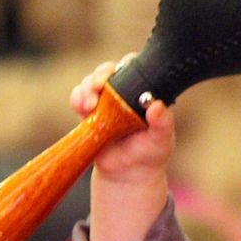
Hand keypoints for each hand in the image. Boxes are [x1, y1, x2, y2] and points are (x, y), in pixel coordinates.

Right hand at [71, 54, 175, 185]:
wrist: (128, 174)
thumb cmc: (150, 154)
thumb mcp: (162, 140)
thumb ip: (163, 123)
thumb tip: (156, 106)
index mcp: (144, 94)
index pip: (135, 69)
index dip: (125, 65)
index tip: (119, 73)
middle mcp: (124, 93)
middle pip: (108, 71)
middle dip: (100, 75)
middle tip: (98, 86)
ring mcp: (104, 102)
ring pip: (90, 82)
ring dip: (86, 88)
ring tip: (89, 104)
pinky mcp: (89, 113)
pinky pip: (78, 98)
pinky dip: (77, 98)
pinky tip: (82, 108)